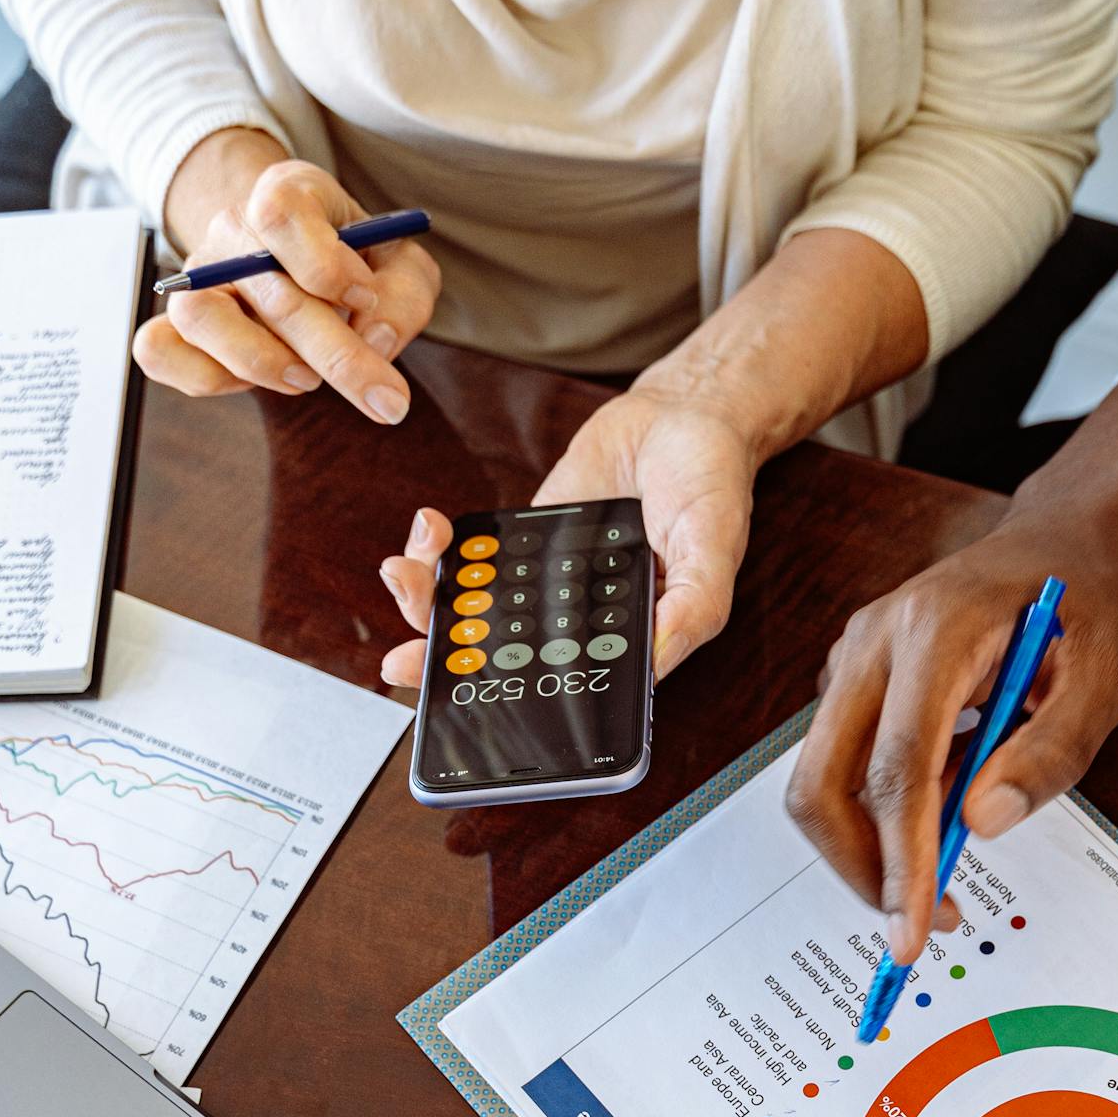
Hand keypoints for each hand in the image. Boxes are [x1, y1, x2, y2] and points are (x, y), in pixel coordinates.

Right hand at [134, 140, 439, 423]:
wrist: (302, 261)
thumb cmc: (358, 263)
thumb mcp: (402, 265)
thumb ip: (403, 296)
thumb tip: (373, 337)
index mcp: (288, 192)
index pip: (280, 213)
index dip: (326, 266)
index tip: (365, 298)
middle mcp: (233, 230)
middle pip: (266, 288)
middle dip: (336, 355)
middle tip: (386, 398)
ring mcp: (196, 276)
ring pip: (200, 318)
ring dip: (264, 363)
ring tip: (309, 378)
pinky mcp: (176, 325)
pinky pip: (158, 351)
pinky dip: (208, 378)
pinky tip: (259, 382)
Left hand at [378, 385, 758, 687]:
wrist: (683, 415)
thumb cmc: (710, 484)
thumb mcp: (715, 547)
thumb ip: (692, 607)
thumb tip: (655, 661)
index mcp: (627, 640)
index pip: (560, 688)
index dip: (506, 701)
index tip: (457, 700)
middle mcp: (581, 620)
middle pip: (503, 657)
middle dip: (443, 661)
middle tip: (402, 658)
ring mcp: (548, 581)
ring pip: (479, 611)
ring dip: (429, 600)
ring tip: (406, 574)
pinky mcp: (527, 540)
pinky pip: (477, 559)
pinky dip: (444, 552)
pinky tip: (430, 534)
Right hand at [785, 513, 1117, 963]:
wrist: (1062, 543)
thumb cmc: (1086, 605)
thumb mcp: (1104, 678)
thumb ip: (1051, 750)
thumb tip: (984, 822)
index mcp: (933, 631)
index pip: (896, 768)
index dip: (899, 861)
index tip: (912, 929)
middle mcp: (872, 642)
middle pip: (823, 783)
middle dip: (860, 868)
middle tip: (921, 921)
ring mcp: (851, 658)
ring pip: (822, 780)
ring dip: (870, 845)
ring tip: (946, 869)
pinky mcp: (851, 679)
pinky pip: (842, 764)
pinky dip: (879, 812)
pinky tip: (942, 808)